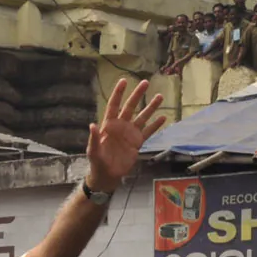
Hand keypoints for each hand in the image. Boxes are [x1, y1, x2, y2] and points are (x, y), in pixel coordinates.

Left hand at [87, 78, 167, 194]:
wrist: (107, 175)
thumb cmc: (97, 162)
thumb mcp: (93, 151)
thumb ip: (94, 138)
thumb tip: (92, 125)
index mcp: (109, 125)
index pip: (114, 105)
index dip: (118, 93)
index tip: (124, 81)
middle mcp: (121, 126)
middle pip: (130, 107)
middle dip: (137, 95)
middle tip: (146, 82)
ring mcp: (130, 133)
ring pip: (142, 117)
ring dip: (151, 107)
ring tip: (159, 96)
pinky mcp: (137, 142)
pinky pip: (148, 132)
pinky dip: (155, 125)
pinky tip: (163, 117)